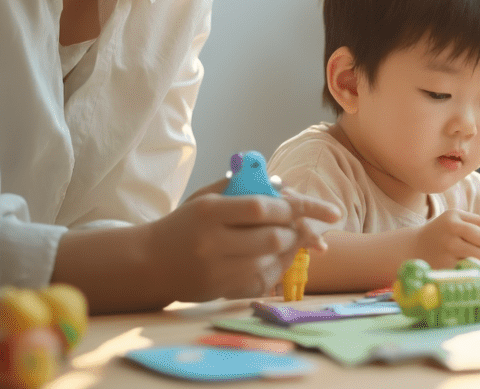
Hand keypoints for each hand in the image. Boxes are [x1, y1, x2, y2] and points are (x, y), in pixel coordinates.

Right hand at [145, 188, 340, 301]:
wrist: (149, 263)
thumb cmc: (184, 223)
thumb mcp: (207, 196)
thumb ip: (244, 187)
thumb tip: (285, 187)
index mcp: (209, 212)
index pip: (262, 207)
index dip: (300, 206)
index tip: (330, 211)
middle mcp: (213, 243)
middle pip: (273, 238)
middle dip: (295, 230)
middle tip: (301, 226)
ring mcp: (217, 272)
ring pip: (273, 261)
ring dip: (290, 250)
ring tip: (289, 240)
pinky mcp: (221, 292)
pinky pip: (264, 281)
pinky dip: (279, 268)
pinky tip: (277, 258)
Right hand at [412, 209, 479, 274]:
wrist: (411, 248)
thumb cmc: (439, 236)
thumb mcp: (453, 223)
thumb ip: (475, 227)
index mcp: (454, 215)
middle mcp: (450, 228)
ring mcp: (447, 245)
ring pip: (478, 255)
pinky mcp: (444, 262)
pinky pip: (468, 268)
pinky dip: (477, 273)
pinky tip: (477, 274)